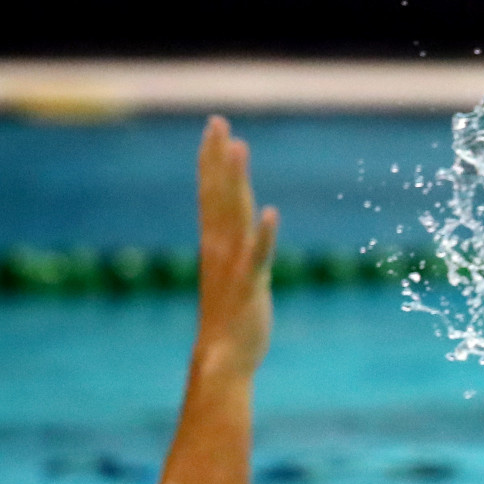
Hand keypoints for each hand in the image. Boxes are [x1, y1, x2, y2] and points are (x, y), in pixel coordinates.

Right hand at [195, 116, 278, 376]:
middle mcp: (220, 250)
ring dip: (237, 182)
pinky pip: (258, 256)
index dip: (212, 162)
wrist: (224, 362)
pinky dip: (264, 236)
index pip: (210, 195)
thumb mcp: (228, 284)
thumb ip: (232, 257)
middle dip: (218, 158)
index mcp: (214, 246)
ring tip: (239, 148)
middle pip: (219, 196)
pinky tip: (273, 213)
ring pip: (235, 216)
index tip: (214, 130)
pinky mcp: (252, 287)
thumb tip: (233, 238)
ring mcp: (235, 267)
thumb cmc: (228, 325)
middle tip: (218, 121)